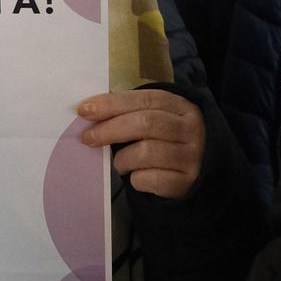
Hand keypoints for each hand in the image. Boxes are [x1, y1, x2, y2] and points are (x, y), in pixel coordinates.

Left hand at [77, 90, 205, 198]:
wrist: (195, 170)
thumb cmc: (164, 140)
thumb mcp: (155, 119)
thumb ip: (129, 113)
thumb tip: (89, 112)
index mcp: (180, 106)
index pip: (144, 99)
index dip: (113, 103)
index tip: (84, 110)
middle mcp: (190, 128)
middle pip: (146, 123)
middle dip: (110, 129)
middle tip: (88, 138)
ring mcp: (191, 155)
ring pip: (147, 152)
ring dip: (123, 159)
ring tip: (119, 163)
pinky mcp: (186, 181)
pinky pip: (151, 179)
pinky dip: (136, 179)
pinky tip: (135, 176)